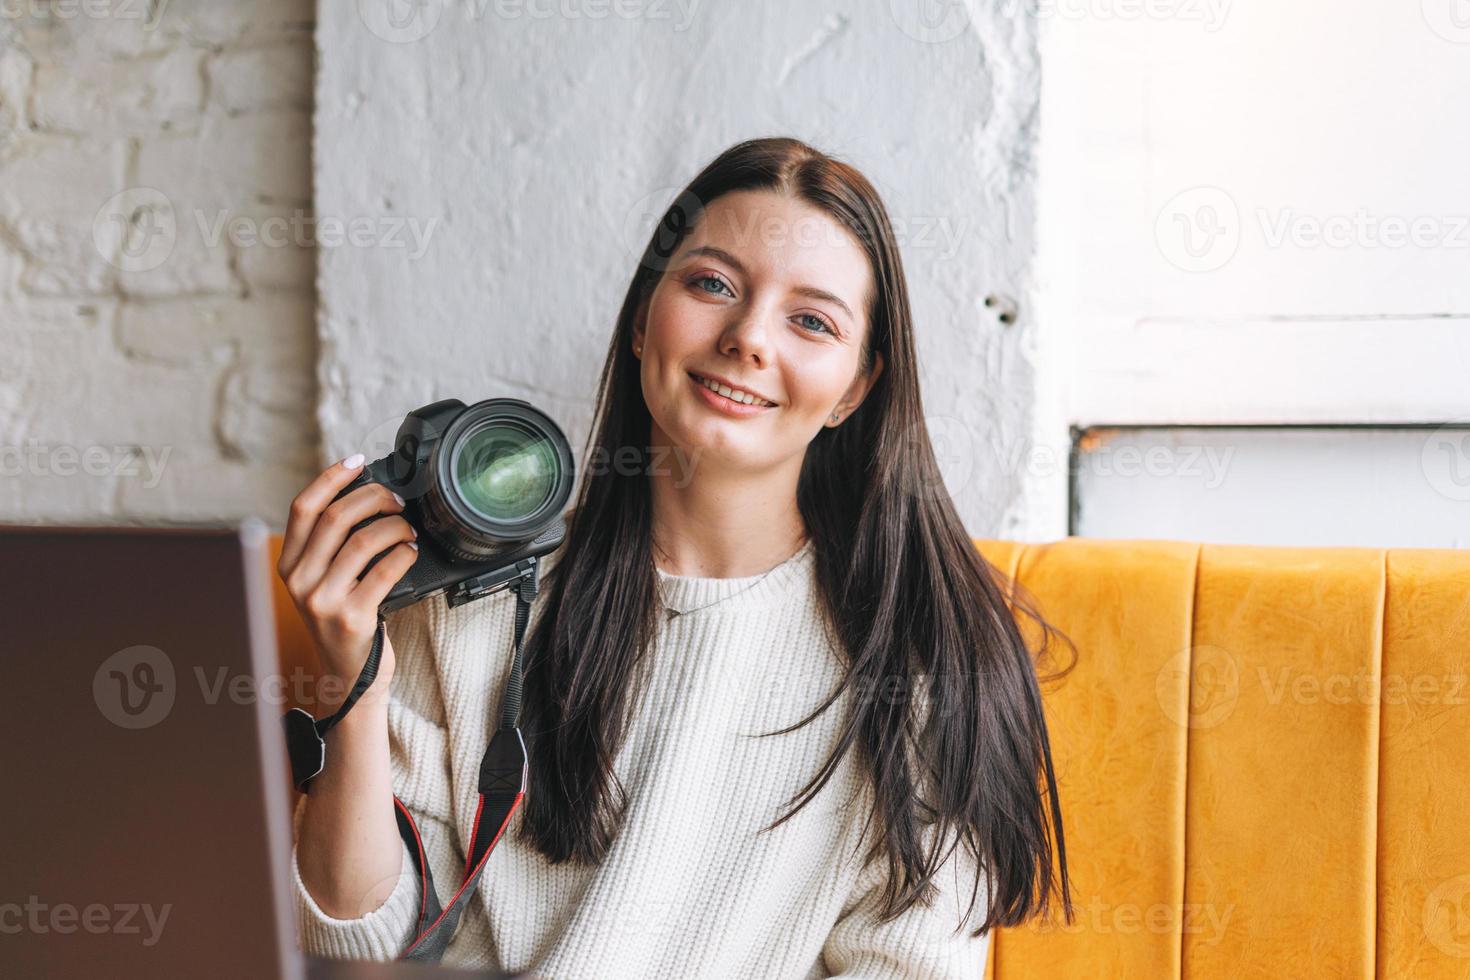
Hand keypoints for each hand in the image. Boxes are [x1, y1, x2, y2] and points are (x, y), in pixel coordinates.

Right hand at [277, 455, 418, 710]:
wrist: (349, 678)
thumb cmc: (344, 621)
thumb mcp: (324, 582)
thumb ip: (332, 546)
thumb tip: (367, 496)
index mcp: (289, 565)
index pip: (303, 508)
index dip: (331, 478)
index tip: (358, 462)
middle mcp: (299, 581)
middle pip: (335, 518)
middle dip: (374, 498)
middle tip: (397, 500)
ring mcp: (322, 601)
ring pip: (363, 541)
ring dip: (394, 526)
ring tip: (408, 529)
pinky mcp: (351, 618)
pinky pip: (384, 571)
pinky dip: (403, 553)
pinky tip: (410, 551)